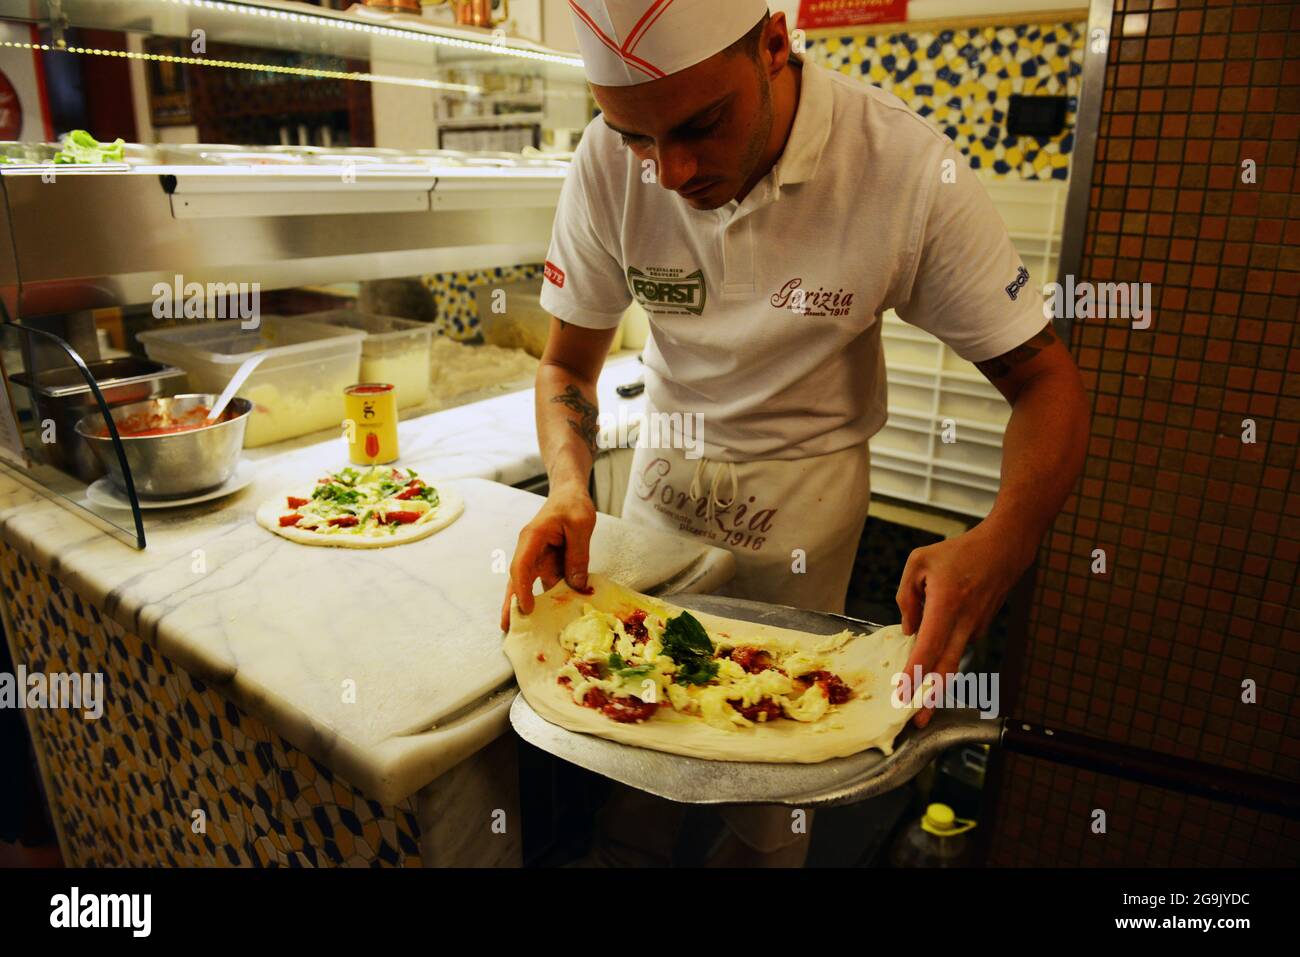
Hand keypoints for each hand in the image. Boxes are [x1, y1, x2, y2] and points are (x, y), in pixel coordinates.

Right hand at [499, 482, 596, 631]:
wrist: (569, 493)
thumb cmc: (573, 504)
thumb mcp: (581, 525)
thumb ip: (578, 555)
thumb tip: (576, 585)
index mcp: (532, 538)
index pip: (521, 566)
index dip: (521, 589)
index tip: (527, 608)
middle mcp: (529, 550)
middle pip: (516, 580)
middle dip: (511, 604)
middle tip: (507, 628)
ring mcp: (536, 557)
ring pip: (528, 584)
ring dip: (528, 605)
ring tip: (528, 631)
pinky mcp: (546, 563)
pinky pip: (545, 583)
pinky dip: (548, 599)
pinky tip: (553, 616)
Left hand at [895, 522, 1031, 727]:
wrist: (1003, 550)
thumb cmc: (959, 552)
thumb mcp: (919, 563)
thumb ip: (907, 597)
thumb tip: (908, 631)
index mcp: (946, 604)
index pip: (928, 647)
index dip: (915, 674)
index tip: (903, 694)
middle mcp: (963, 622)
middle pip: (946, 668)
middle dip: (931, 698)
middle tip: (918, 721)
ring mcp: (975, 628)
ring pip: (952, 661)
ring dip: (936, 681)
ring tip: (919, 701)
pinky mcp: (979, 629)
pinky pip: (956, 647)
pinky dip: (943, 657)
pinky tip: (929, 661)